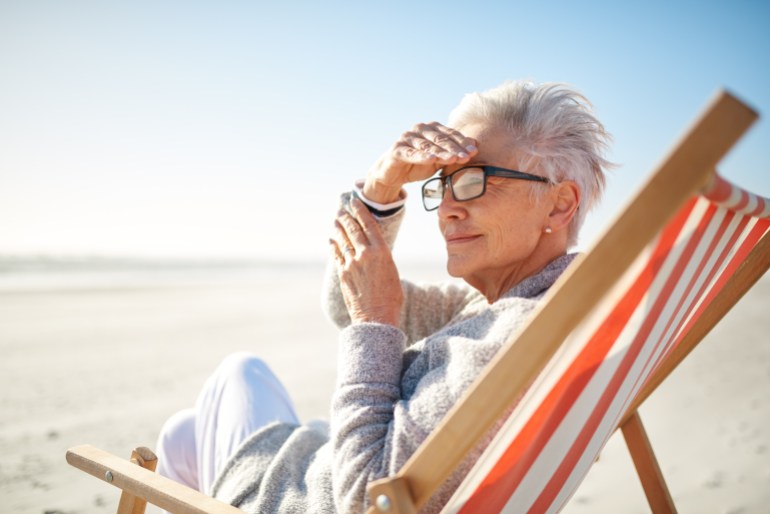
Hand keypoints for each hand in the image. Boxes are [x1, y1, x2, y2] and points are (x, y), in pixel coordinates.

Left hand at [330, 198, 402, 325]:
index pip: (368, 225)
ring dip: (338, 230)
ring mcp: (352, 264)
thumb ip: (381, 258)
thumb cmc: (391, 298)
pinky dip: (333, 246)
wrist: (377, 317)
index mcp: (382, 252)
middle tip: (341, 210)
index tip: (354, 202)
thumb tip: (373, 252)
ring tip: (335, 221)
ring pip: (342, 241)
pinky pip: (336, 255)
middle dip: (346, 217)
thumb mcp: (392, 272)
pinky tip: (332, 241)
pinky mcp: (343, 274)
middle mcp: (365, 255)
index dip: (360, 211)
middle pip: (352, 230)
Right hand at [363, 122, 478, 203]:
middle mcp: (419, 130)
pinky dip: (421, 156)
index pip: (450, 134)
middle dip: (454, 148)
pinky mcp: (396, 150)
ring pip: (427, 146)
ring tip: (453, 159)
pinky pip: (410, 153)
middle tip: (466, 156)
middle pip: (440, 139)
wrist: (393, 174)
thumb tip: (476, 144)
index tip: (474, 151)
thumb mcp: (440, 159)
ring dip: (441, 153)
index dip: (462, 142)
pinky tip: (431, 160)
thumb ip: (454, 151)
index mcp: (431, 129)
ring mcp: (407, 138)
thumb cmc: (419, 164)